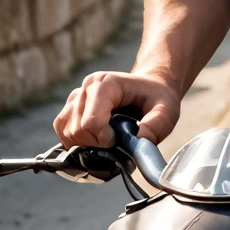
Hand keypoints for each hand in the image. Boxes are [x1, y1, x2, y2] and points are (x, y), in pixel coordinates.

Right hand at [53, 70, 180, 149]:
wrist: (148, 89)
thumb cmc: (156, 99)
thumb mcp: (166, 111)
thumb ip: (156, 125)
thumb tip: (138, 141)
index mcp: (105, 84)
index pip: (90, 122)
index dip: (104, 139)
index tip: (120, 140)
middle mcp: (85, 88)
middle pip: (77, 130)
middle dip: (96, 144)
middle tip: (116, 142)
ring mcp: (75, 98)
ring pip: (67, 133)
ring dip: (85, 145)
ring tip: (107, 141)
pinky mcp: (70, 110)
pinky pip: (63, 132)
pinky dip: (76, 143)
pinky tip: (95, 142)